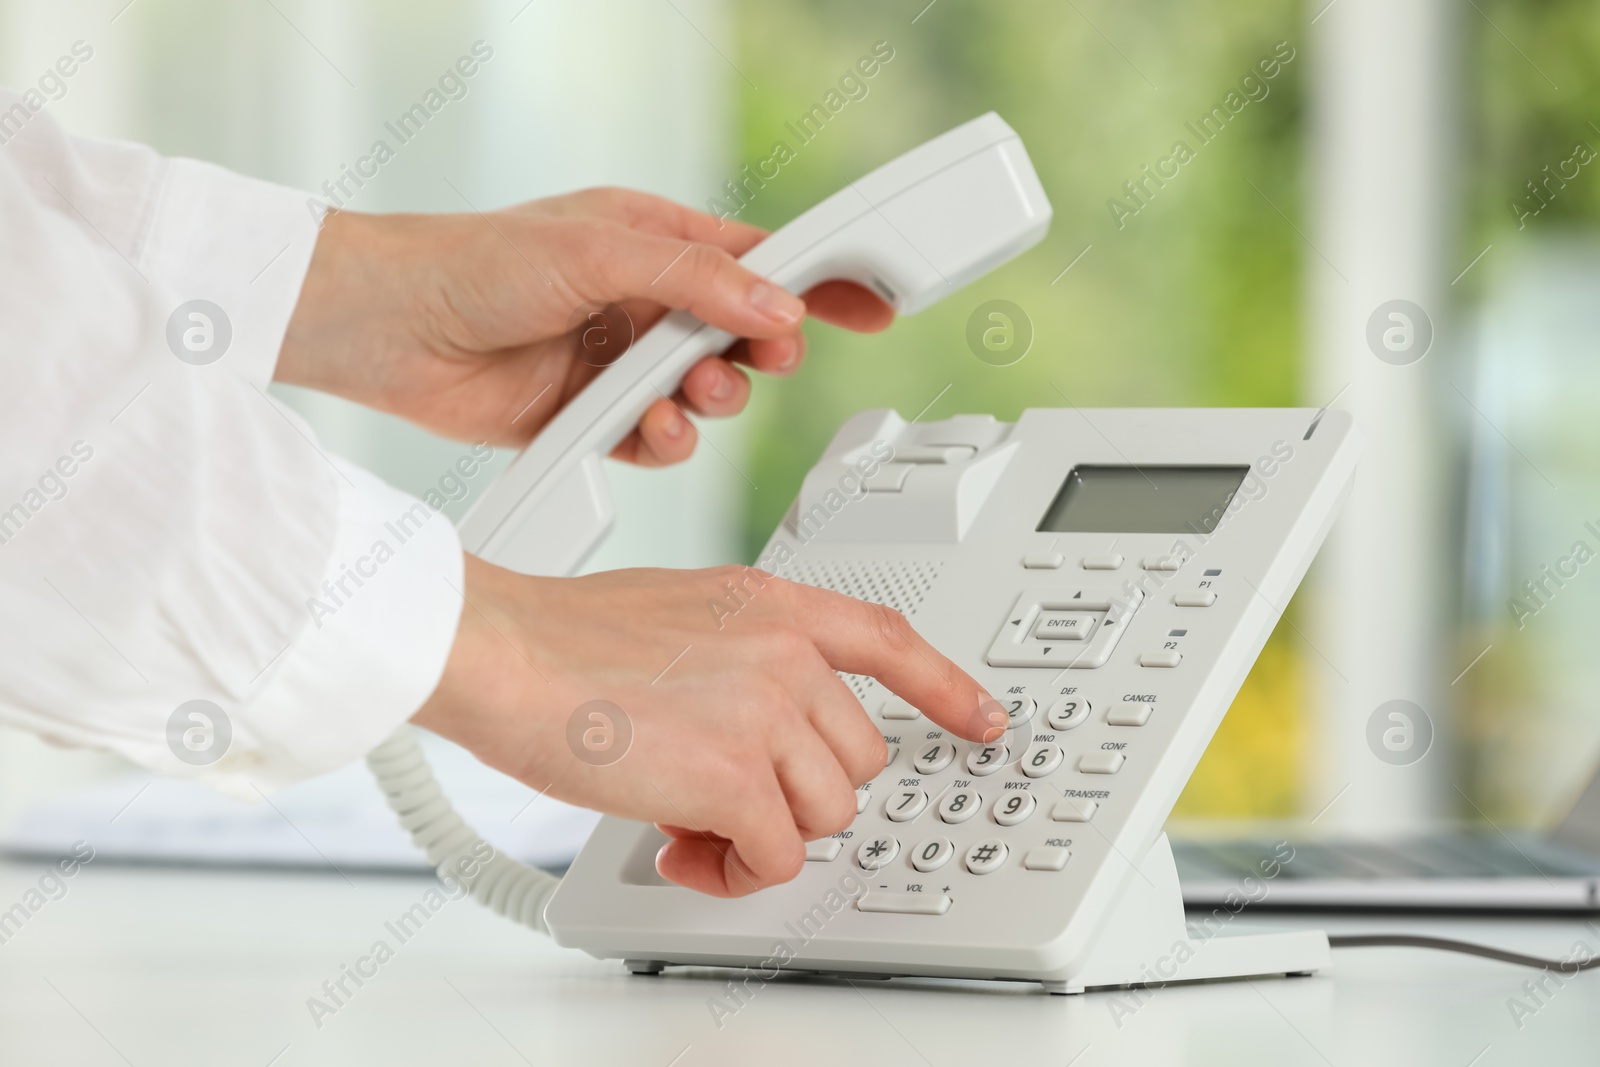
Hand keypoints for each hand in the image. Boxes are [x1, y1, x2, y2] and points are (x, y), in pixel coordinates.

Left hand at [275, 188, 892, 464]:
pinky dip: (662, 442)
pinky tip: (641, 430)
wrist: (390, 331)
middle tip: (756, 364)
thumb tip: (778, 310)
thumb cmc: (474, 262)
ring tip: (678, 398)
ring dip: (705, 405)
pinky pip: (658, 440)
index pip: (760, 259)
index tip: (873, 299)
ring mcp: (619, 363)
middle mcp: (642, 302)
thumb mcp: (601, 251)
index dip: (819, 280)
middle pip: (743, 337)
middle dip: (755, 357)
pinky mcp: (592, 418)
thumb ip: (698, 281)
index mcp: (653, 241)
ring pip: (706, 397)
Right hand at [412, 556, 1000, 896]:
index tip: (984, 717)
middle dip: (797, 792)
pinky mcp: (737, 775)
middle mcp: (785, 652)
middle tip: (724, 798)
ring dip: (763, 834)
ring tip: (691, 820)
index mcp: (774, 605)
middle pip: (856, 758)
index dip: (946, 685)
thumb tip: (759, 726)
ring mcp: (768, 710)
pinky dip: (731, 872)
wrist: (506, 654)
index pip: (890, 640)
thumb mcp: (680, 614)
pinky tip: (679, 847)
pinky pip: (775, 857)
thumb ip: (740, 656)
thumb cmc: (564, 641)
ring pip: (824, 813)